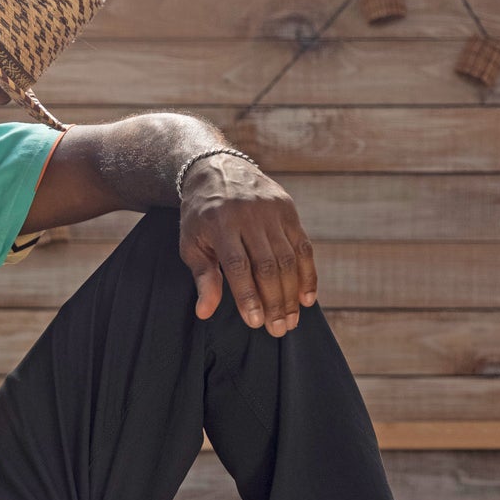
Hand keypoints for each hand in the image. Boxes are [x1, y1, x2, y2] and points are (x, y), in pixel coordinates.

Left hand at [179, 156, 317, 337]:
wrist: (218, 169)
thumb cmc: (200, 215)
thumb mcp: (192, 243)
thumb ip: (203, 276)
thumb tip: (205, 312)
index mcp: (221, 223)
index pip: (238, 266)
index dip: (248, 296)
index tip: (256, 323)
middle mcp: (250, 215)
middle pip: (268, 265)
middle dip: (275, 301)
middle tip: (278, 330)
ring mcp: (272, 211)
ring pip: (289, 258)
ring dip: (292, 293)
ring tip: (291, 321)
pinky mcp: (289, 209)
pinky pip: (303, 246)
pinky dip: (307, 274)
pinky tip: (306, 298)